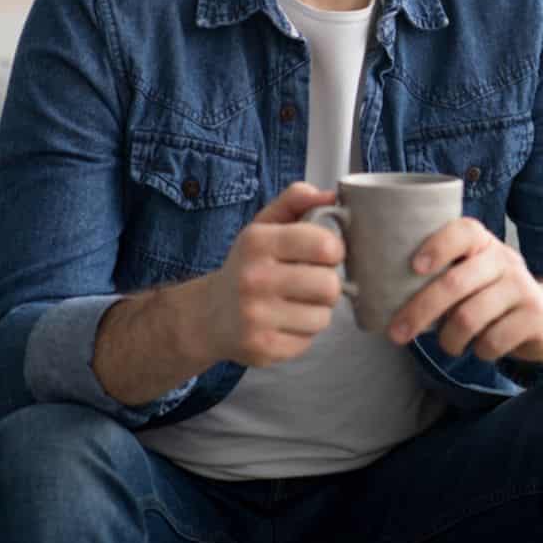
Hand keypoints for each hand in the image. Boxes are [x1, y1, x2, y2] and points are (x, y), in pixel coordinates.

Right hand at [195, 182, 345, 367]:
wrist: (208, 315)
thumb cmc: (248, 265)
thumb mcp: (264, 226)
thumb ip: (296, 200)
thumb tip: (330, 194)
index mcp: (257, 242)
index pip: (324, 245)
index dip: (334, 250)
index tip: (325, 254)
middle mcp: (253, 279)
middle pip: (330, 285)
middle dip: (328, 284)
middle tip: (312, 282)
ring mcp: (256, 317)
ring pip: (323, 316)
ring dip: (318, 310)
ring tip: (297, 303)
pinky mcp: (262, 348)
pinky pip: (309, 340)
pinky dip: (304, 332)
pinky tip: (285, 322)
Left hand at [388, 216, 542, 364]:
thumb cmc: (491, 297)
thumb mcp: (472, 277)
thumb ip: (440, 276)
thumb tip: (376, 293)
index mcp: (484, 244)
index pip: (464, 231)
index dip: (438, 246)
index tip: (414, 267)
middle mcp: (505, 260)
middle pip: (455, 283)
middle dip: (419, 312)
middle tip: (397, 334)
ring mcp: (524, 288)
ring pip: (469, 318)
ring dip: (449, 340)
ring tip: (449, 345)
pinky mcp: (536, 317)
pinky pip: (492, 341)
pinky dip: (479, 351)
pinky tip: (481, 347)